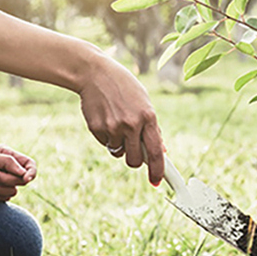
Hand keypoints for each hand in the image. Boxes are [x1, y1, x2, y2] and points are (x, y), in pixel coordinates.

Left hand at [0, 145, 36, 201]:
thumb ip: (8, 163)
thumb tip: (25, 174)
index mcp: (8, 155)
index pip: (30, 165)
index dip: (31, 173)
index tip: (25, 179)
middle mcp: (7, 168)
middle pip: (22, 180)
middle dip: (6, 179)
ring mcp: (1, 181)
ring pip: (13, 191)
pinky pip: (4, 198)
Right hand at [78, 54, 164, 185]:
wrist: (95, 73)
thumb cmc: (124, 88)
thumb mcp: (144, 103)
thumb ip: (152, 127)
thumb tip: (161, 151)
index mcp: (148, 117)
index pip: (155, 152)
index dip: (158, 170)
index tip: (157, 182)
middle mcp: (131, 124)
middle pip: (134, 161)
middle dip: (135, 161)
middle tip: (132, 150)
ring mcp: (113, 127)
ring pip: (118, 152)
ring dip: (119, 145)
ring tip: (117, 122)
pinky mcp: (97, 128)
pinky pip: (105, 144)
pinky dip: (106, 137)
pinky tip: (106, 118)